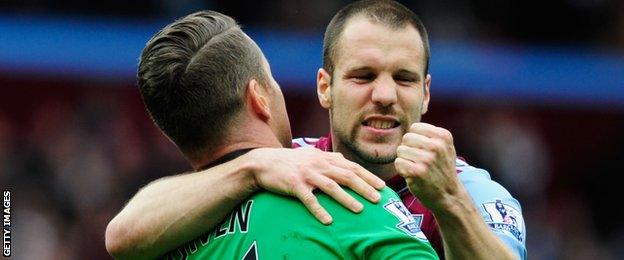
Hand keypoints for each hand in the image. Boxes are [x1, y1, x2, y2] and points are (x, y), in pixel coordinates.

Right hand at [247, 147, 385, 223]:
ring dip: (346, 199)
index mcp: (325, 158)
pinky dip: (319, 210)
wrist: (264, 163)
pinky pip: (309, 199)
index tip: (381, 186)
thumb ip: (328, 158)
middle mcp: (318, 164)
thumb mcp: (311, 154)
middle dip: (364, 187)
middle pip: (346, 176)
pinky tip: (328, 220)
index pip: (351, 166)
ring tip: (359, 209)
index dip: (367, 176)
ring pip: (330, 187)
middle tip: (377, 199)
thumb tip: (344, 160)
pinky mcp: (294, 185)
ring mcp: (307, 174)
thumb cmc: (290, 161)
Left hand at [394, 122, 463, 212]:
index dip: (415, 139)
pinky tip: (412, 175)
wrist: (448, 195)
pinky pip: (398, 162)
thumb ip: (430, 134)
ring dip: (405, 160)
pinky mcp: (417, 172)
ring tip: (417, 168)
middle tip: (418, 161)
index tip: (423, 150)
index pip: (415, 127)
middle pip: (406, 138)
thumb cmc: (442, 169)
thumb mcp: (444, 147)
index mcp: (444, 136)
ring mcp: (427, 159)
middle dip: (408, 149)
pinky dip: (402, 170)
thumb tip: (410, 126)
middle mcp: (437, 146)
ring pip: (400, 150)